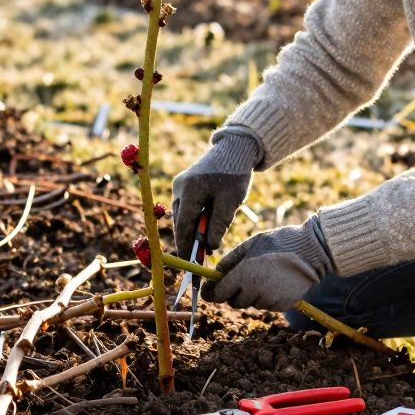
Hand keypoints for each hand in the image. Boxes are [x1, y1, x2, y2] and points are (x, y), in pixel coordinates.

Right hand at [171, 131, 261, 254]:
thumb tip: (209, 247)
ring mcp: (180, 185)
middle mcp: (179, 188)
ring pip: (183, 216)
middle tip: (197, 263)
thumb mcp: (230, 201)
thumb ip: (218, 224)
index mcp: (189, 190)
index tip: (189, 265)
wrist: (235, 149)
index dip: (185, 247)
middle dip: (189, 243)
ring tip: (205, 248)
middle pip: (181, 222)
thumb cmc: (235, 174)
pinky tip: (205, 230)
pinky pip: (187, 208)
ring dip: (193, 231)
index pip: (183, 226)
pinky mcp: (184, 185)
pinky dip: (195, 220)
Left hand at [202, 215, 333, 311]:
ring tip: (265, 275)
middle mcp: (254, 290)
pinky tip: (276, 282)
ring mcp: (270, 300)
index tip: (210, 291)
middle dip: (233, 292)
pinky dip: (267, 297)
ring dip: (252, 294)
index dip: (212, 293)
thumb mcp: (252, 243)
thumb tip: (216, 272)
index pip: (219, 293)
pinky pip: (267, 305)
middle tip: (241, 279)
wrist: (313, 251)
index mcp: (244, 274)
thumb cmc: (281, 242)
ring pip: (252, 303)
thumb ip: (232, 259)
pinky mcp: (283, 305)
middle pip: (234, 301)